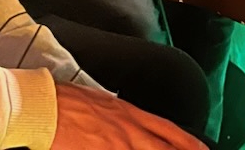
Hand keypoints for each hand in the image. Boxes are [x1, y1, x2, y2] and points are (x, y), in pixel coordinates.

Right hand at [53, 83, 203, 147]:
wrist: (43, 108)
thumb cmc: (65, 101)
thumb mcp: (101, 103)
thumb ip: (122, 116)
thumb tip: (130, 125)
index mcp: (129, 114)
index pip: (168, 130)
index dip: (188, 142)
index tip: (201, 148)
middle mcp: (129, 132)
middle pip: (166, 147)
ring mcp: (117, 147)